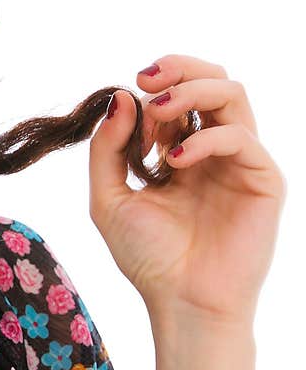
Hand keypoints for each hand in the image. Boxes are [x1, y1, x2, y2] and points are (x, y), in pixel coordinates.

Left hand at [88, 54, 286, 323]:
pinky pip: (240, 137)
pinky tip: (173, 162)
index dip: (148, 93)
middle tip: (146, 78)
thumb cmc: (148, 257)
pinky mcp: (262, 178)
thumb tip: (120, 97)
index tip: (126, 104)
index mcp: (179, 153)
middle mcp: (212, 151)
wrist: (182, 301)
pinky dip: (203, 139)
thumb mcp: (109, 198)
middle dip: (179, 68)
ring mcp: (239, 161)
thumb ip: (107, 149)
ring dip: (192, 90)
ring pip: (233, 94)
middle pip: (212, 80)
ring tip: (159, 109)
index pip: (175, 97)